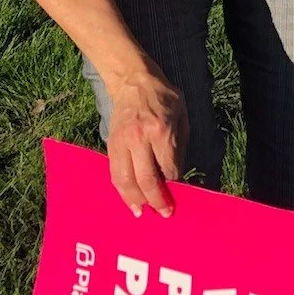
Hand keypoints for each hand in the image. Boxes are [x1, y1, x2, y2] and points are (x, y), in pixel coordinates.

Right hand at [105, 67, 188, 216]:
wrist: (134, 81)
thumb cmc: (163, 97)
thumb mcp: (182, 115)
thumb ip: (181, 145)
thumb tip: (177, 174)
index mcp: (161, 130)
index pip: (169, 168)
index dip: (174, 183)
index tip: (178, 191)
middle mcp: (140, 138)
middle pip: (146, 180)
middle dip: (156, 200)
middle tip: (164, 213)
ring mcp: (122, 142)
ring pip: (126, 180)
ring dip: (135, 201)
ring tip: (143, 212)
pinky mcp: (111, 144)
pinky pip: (114, 173)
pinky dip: (122, 190)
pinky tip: (129, 199)